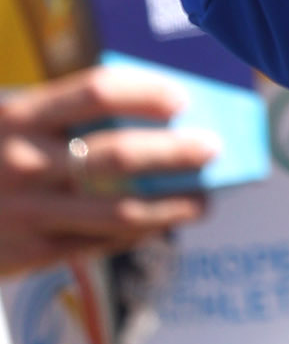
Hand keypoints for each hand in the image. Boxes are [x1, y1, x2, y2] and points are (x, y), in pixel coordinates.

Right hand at [0, 63, 215, 273]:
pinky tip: (162, 224)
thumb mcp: (3, 120)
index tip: (181, 97)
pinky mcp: (28, 254)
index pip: (96, 90)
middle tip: (212, 147)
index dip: (145, 91)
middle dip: (174, 151)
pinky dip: (138, 233)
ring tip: (203, 200)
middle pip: (117, 153)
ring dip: (170, 205)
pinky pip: (97, 244)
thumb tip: (142, 111)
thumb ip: (56, 115)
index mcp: (16, 116)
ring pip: (117, 211)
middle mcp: (23, 162)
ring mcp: (27, 212)